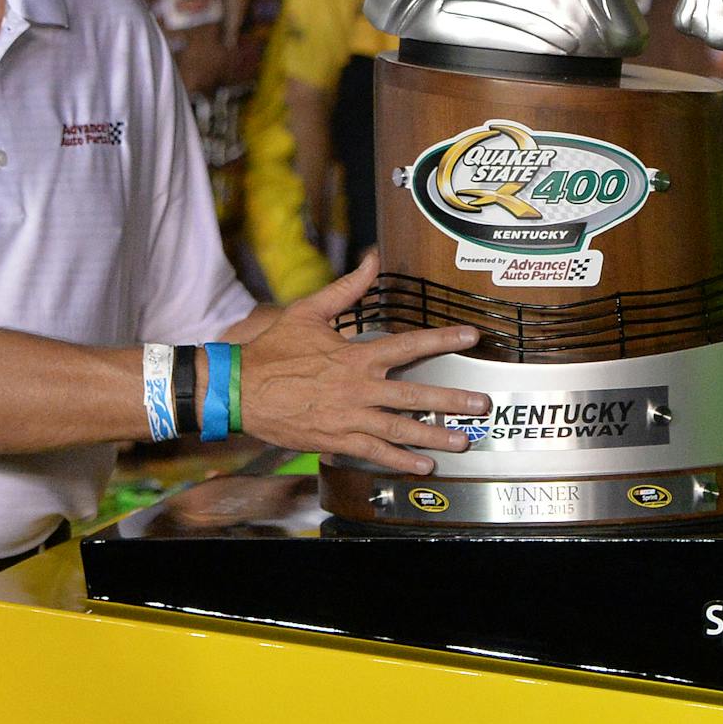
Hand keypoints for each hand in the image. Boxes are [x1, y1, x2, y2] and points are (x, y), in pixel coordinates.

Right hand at [238, 253, 489, 473]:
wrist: (240, 390)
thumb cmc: (273, 351)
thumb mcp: (309, 312)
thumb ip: (346, 288)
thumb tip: (371, 258)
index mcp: (356, 356)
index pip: (410, 345)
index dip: (444, 339)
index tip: (471, 336)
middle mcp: (359, 388)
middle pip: (415, 396)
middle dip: (453, 400)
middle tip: (482, 404)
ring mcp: (350, 418)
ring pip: (401, 430)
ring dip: (436, 436)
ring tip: (463, 441)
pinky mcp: (337, 440)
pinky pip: (375, 453)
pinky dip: (401, 460)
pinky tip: (424, 465)